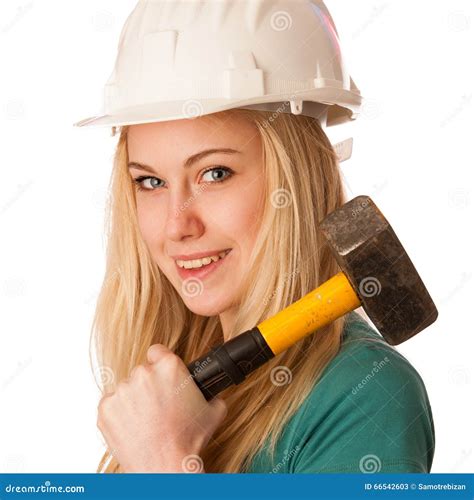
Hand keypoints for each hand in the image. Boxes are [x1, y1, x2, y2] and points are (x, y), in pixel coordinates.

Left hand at [97, 344, 227, 472]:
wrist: (165, 466)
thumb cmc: (187, 440)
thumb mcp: (213, 411)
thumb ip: (210, 393)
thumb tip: (212, 392)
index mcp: (169, 366)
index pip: (157, 351)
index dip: (160, 363)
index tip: (161, 374)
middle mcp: (144, 373)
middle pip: (142, 371)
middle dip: (149, 386)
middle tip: (158, 406)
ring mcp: (122, 390)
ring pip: (126, 388)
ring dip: (134, 400)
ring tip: (146, 421)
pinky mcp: (106, 408)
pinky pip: (111, 404)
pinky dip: (119, 413)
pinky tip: (133, 426)